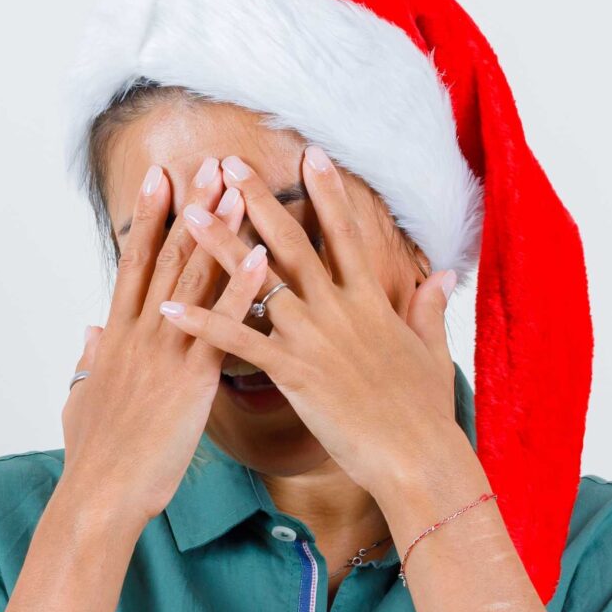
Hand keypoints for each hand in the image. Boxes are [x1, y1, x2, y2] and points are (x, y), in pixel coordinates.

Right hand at [59, 157, 274, 529]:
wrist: (100, 494)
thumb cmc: (94, 458)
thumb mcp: (81, 399)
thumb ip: (89, 361)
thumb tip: (92, 333)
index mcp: (118, 338)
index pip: (136, 263)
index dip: (151, 218)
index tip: (163, 177)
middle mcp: (141, 334)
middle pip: (168, 256)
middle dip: (191, 207)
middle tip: (211, 162)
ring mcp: (166, 353)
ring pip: (195, 279)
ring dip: (219, 230)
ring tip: (241, 187)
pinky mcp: (191, 380)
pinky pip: (223, 326)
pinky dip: (243, 289)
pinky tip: (263, 257)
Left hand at [155, 144, 467, 501]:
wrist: (419, 458)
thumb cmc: (426, 414)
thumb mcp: (432, 352)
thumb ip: (429, 309)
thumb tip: (442, 276)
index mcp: (370, 304)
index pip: (346, 235)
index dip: (328, 193)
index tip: (311, 154)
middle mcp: (339, 311)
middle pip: (293, 243)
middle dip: (259, 199)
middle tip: (229, 163)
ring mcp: (315, 339)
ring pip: (259, 282)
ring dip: (220, 246)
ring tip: (189, 214)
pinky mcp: (294, 373)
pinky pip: (240, 343)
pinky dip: (204, 324)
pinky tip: (169, 309)